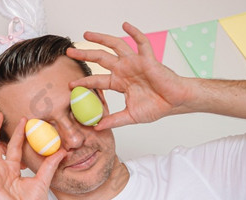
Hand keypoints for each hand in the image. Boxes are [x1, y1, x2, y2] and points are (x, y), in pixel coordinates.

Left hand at [66, 22, 192, 129]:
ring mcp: (135, 63)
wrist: (175, 102)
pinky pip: (141, 43)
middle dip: (84, 55)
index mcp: (120, 82)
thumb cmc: (157, 107)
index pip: (97, 80)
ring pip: (115, 46)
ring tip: (86, 34)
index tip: (70, 84)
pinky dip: (134, 33)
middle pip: (100, 58)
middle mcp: (125, 70)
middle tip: (70, 52)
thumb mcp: (130, 116)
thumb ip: (114, 120)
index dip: (84, 82)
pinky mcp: (148, 60)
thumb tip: (97, 128)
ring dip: (101, 39)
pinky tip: (125, 25)